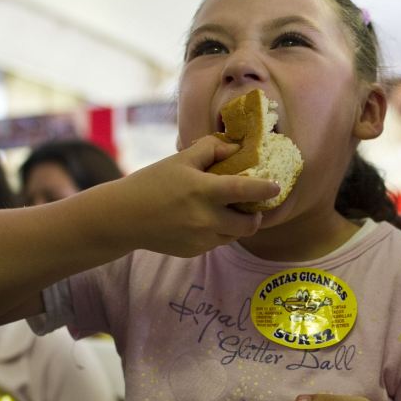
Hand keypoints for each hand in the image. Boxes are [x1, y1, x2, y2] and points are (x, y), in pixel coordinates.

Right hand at [110, 137, 280, 256]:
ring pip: (234, 235)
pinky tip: (205, 221)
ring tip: (228, 212)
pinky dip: (218, 232)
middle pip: (249, 224)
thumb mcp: (180, 160)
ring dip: (237, 225)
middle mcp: (205, 219)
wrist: (124, 217)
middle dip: (256, 216)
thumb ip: (211, 150)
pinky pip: (217, 242)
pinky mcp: (194, 251)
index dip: (265, 189)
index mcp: (203, 191)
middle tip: (254, 207)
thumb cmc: (152, 183)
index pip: (245, 191)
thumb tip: (236, 148)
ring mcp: (201, 239)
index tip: (276, 186)